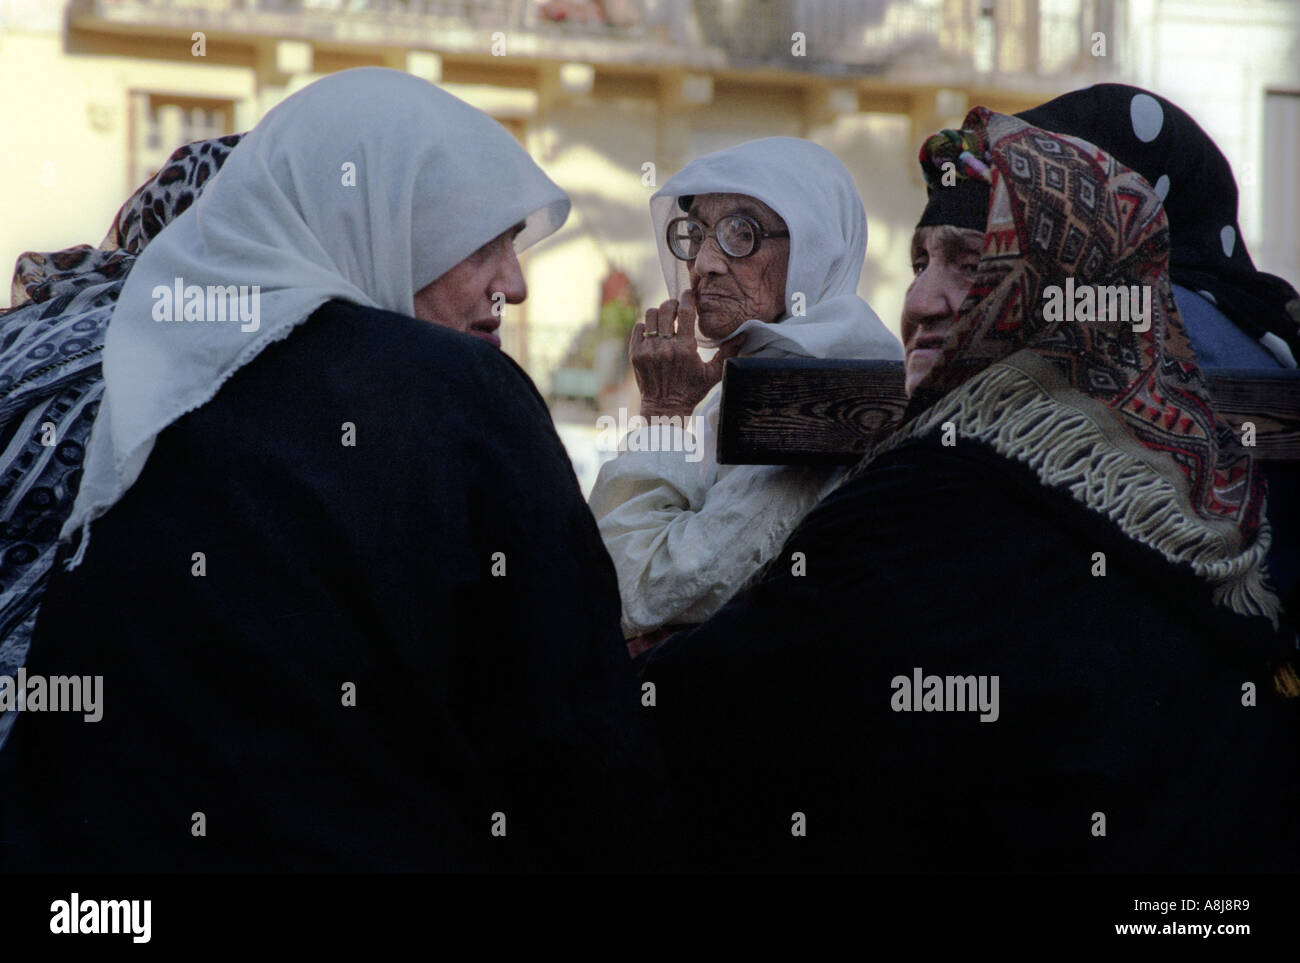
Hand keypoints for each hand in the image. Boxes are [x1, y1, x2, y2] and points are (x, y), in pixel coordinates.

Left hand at [630, 290, 743, 419]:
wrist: (665, 408)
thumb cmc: (692, 391)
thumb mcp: (713, 373)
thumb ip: (728, 352)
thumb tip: (745, 333)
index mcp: (685, 349)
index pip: (685, 312)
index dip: (688, 298)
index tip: (689, 293)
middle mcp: (665, 347)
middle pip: (666, 309)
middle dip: (673, 304)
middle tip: (677, 308)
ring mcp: (648, 350)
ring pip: (650, 315)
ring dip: (659, 313)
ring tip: (665, 319)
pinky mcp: (636, 354)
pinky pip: (639, 327)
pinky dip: (646, 325)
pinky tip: (654, 331)